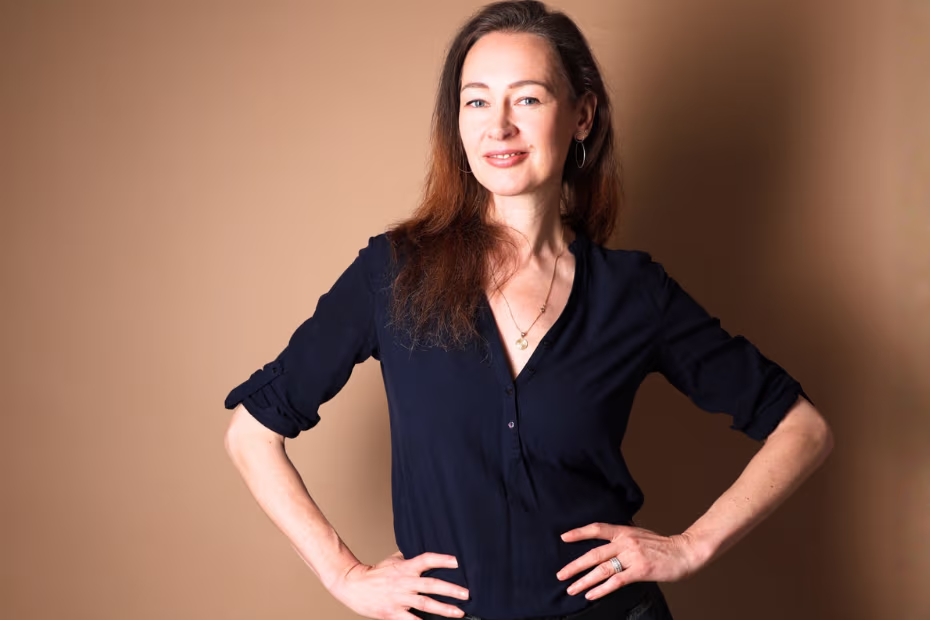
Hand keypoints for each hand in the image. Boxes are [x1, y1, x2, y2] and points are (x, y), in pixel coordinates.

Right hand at [328, 550, 469, 618]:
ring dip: (444, 609)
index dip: (443, 559)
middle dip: (451, 589)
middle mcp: (405, 582)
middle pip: (431, 584)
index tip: (458, 561)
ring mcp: (399, 598)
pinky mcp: (392, 613)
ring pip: (425, 603)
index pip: (427, 560)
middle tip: (466, 593)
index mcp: (406, 567)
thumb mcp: (393, 560)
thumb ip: (410, 558)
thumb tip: (426, 554)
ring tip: (459, 612)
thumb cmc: (375, 573)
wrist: (353, 585)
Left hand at [555, 523, 702, 600]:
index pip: (597, 528)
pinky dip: (601, 589)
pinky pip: (616, 581)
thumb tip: (608, 537)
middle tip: (560, 574)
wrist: (684, 552)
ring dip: (584, 580)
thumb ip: (623, 536)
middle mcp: (625, 541)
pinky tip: (591, 594)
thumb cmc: (662, 545)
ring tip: (572, 589)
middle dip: (575, 565)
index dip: (579, 533)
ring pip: (602, 569)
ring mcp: (632, 556)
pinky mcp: (640, 571)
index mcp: (624, 531)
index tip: (563, 537)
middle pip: (594, 553)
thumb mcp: (640, 534)